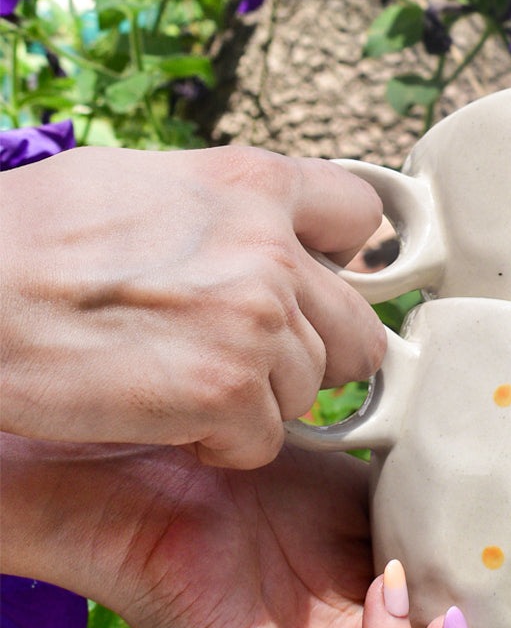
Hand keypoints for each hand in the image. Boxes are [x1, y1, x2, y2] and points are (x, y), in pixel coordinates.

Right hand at [0, 146, 384, 468]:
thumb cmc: (27, 242)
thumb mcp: (143, 186)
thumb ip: (231, 213)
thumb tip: (283, 234)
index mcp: (253, 183)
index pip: (360, 218)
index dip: (341, 264)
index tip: (314, 288)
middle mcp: (271, 248)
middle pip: (358, 332)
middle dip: (308, 354)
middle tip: (240, 359)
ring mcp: (255, 320)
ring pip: (308, 391)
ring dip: (254, 400)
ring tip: (176, 377)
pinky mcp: (227, 389)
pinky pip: (263, 441)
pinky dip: (220, 443)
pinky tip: (162, 413)